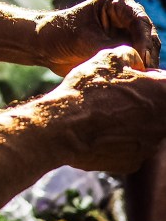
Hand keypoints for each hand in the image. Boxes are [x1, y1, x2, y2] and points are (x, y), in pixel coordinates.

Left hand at [36, 0, 160, 75]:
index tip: (142, 58)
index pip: (140, 21)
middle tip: (146, 75)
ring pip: (147, 49)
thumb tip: (141, 61)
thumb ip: (114, 49)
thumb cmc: (61, 35)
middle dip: (148, 55)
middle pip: (148, 36)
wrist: (44, 46)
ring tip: (142, 80)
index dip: (144, 41)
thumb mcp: (88, 42)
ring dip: (146, 64)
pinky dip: (139, 70)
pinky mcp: (123, 48)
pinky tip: (137, 81)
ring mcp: (127, 32)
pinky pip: (138, 60)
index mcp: (117, 2)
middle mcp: (126, 15)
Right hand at [44, 46, 165, 174]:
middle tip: (115, 98)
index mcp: (164, 93)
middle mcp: (164, 122)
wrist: (64, 127)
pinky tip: (99, 132)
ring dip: (129, 122)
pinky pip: (130, 148)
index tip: (133, 79)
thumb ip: (132, 57)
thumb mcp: (109, 58)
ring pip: (144, 129)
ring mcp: (150, 145)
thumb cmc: (88, 90)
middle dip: (141, 103)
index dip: (150, 79)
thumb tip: (136, 65)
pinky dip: (118, 140)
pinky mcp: (134, 163)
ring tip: (101, 115)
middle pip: (158, 109)